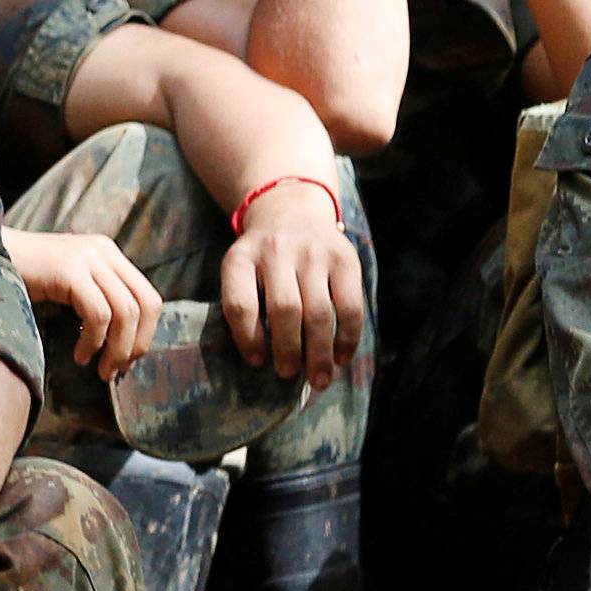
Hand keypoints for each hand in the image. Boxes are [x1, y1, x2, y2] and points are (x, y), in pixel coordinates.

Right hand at [2, 227, 162, 379]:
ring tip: (100, 370)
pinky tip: (79, 355)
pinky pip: (98, 315)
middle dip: (136, 344)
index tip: (127, 360)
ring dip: (116, 349)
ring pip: (125, 312)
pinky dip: (93, 342)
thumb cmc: (25, 278)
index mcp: (108, 253)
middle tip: (116, 370)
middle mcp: (103, 251)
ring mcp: (87, 258)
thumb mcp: (70, 283)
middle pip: (145, 304)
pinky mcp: (70, 271)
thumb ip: (97, 299)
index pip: (149, 297)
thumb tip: (122, 344)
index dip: (146, 334)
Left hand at [220, 179, 363, 392]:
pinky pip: (350, 306)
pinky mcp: (344, 257)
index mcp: (241, 258)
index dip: (248, 339)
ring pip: (318, 312)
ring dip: (319, 353)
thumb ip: (245, 305)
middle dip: (288, 350)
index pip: (240, 304)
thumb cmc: (262, 259)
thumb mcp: (241, 270)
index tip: (257, 361)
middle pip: (284, 310)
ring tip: (319, 379)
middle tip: (288, 374)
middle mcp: (276, 250)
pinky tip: (341, 357)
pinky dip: (347, 338)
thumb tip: (262, 361)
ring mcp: (313, 252)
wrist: (291, 211)